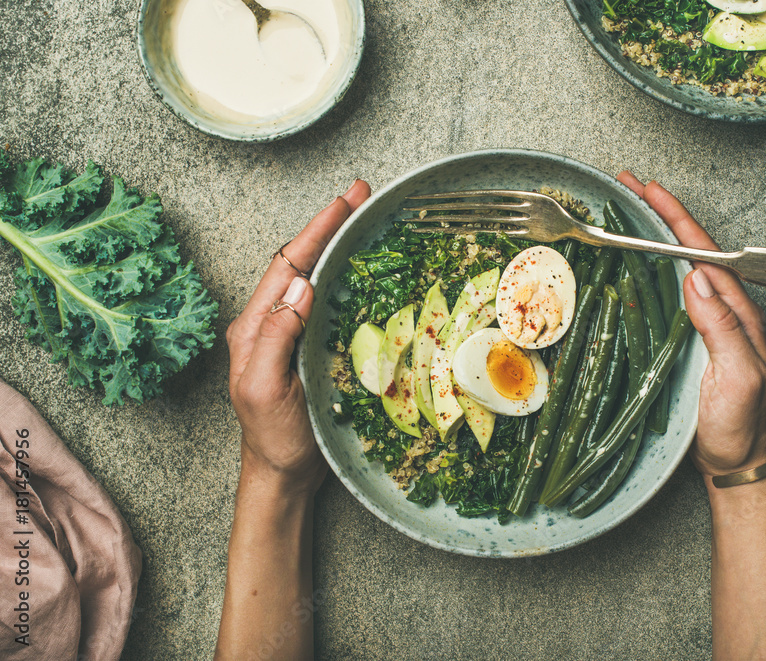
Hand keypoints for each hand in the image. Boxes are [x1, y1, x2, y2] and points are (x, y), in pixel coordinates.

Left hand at [226, 180, 371, 492]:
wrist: (282, 474)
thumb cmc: (274, 439)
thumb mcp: (267, 390)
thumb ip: (274, 338)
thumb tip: (300, 285)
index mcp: (254, 327)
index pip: (287, 266)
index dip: (316, 230)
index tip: (345, 201)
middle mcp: (269, 322)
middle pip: (299, 261)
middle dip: (328, 225)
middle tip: (360, 194)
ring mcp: (289, 334)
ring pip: (313, 277)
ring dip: (336, 245)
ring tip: (362, 218)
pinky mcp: (308, 346)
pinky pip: (326, 301)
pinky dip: (343, 275)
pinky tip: (361, 267)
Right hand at [617, 172, 765, 476]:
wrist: (737, 462)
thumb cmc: (741, 424)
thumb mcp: (740, 377)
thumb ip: (723, 328)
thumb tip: (695, 278)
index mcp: (738, 312)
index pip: (705, 253)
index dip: (677, 219)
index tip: (650, 191)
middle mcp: (722, 310)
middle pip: (690, 251)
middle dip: (660, 215)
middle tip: (626, 188)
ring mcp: (705, 325)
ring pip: (676, 268)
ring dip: (652, 238)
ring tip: (624, 214)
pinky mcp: (687, 340)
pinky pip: (667, 295)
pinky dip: (648, 270)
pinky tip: (632, 264)